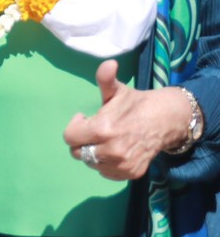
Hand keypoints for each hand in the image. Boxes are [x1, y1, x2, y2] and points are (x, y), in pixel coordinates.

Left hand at [64, 61, 194, 180]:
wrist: (166, 120)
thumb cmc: (136, 104)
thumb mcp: (118, 90)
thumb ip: (105, 78)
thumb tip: (108, 63)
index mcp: (103, 129)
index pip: (70, 137)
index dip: (74, 127)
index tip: (84, 119)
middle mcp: (111, 150)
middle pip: (78, 152)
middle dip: (82, 141)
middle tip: (93, 131)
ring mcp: (122, 164)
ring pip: (92, 163)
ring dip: (93, 153)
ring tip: (104, 140)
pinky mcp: (131, 173)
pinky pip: (106, 173)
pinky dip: (106, 164)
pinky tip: (113, 150)